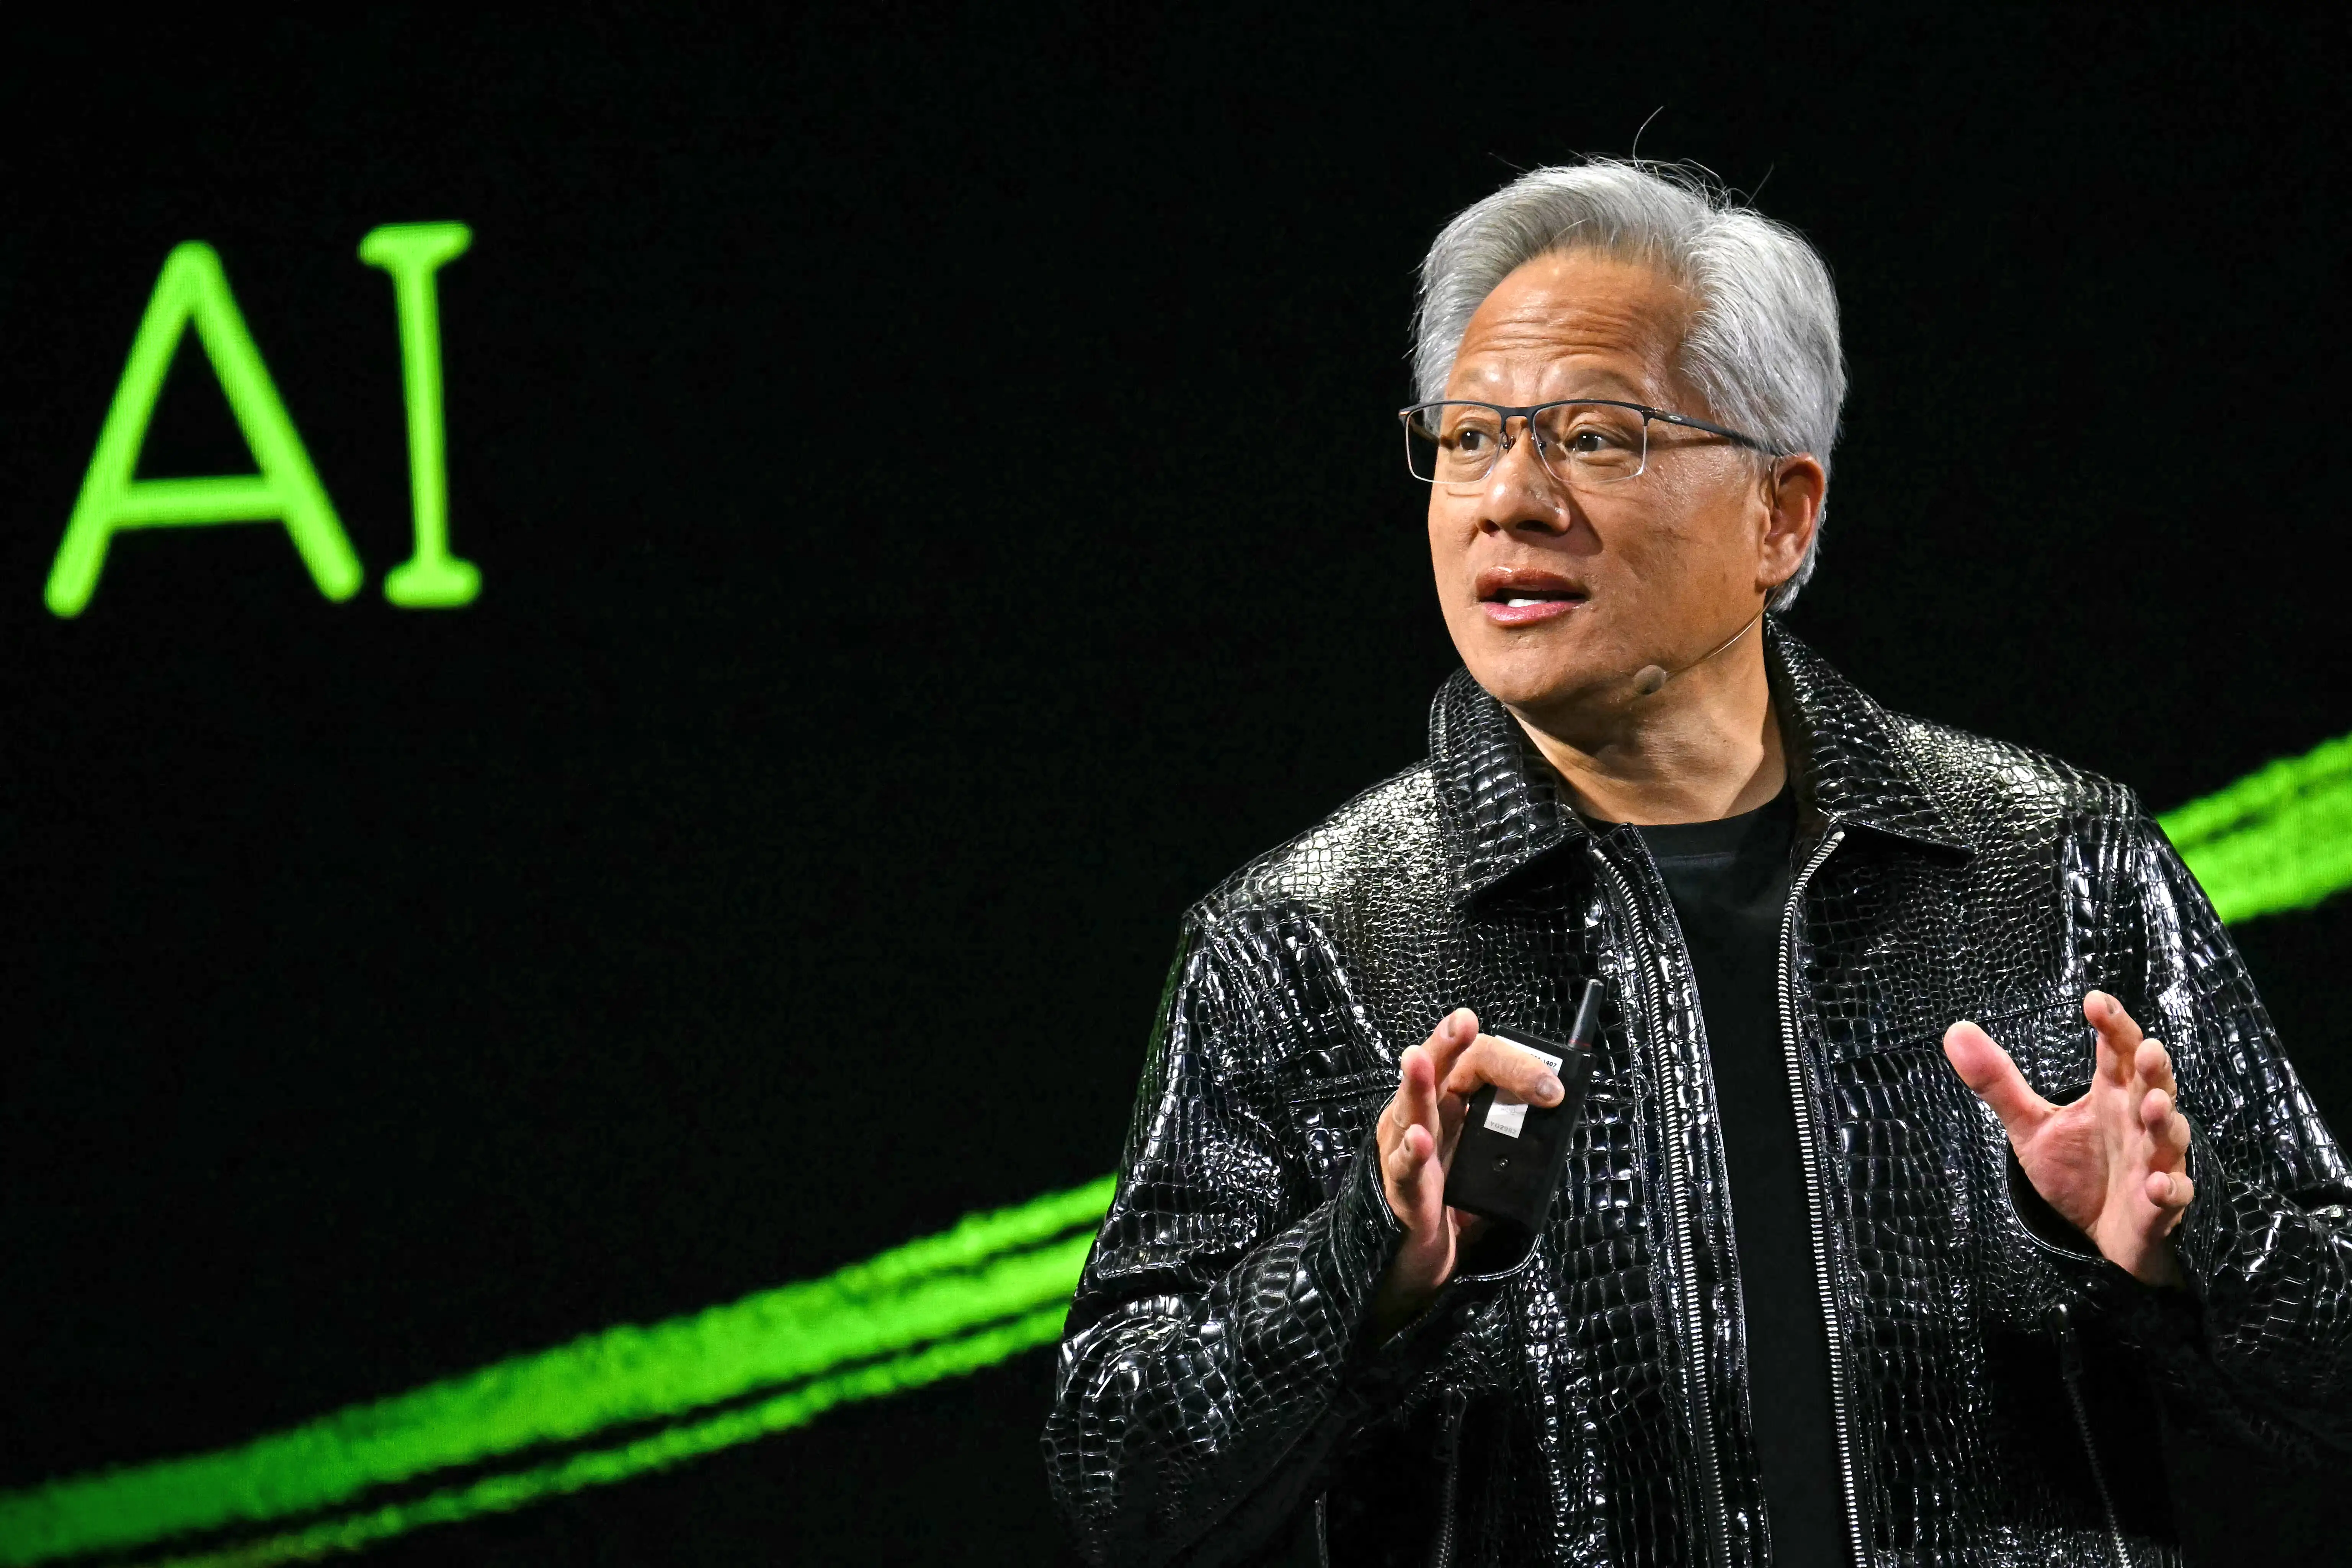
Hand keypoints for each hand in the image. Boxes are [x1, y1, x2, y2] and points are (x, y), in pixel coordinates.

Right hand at [1371, 1007, 1564, 1332]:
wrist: (1426, 1251)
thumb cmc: (1458, 1193)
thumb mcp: (1495, 1155)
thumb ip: (1520, 1131)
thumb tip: (1562, 1108)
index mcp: (1453, 1102)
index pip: (1477, 1063)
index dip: (1512, 1065)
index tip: (1550, 1085)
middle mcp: (1426, 1116)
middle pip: (1438, 1070)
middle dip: (1448, 1044)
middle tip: (1463, 1024)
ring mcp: (1406, 1149)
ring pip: (1410, 1109)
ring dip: (1416, 1085)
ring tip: (1420, 1061)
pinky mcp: (1403, 1188)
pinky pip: (1406, 1168)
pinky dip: (1412, 1153)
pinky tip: (1421, 1139)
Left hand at [1943, 991, 2194, 1286]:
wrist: (2100, 1233)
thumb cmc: (2076, 1171)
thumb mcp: (2031, 1126)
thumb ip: (1998, 1083)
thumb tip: (1955, 1030)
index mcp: (2110, 1095)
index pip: (2117, 1052)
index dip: (2112, 1026)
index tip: (2096, 1001)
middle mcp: (2137, 1122)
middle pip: (2153, 1086)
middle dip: (2153, 1068)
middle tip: (2147, 1049)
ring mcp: (2154, 1161)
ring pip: (2169, 1136)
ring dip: (2165, 1120)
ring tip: (2154, 1106)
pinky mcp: (2161, 1204)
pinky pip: (2172, 1194)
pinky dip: (2169, 1188)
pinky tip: (2157, 1184)